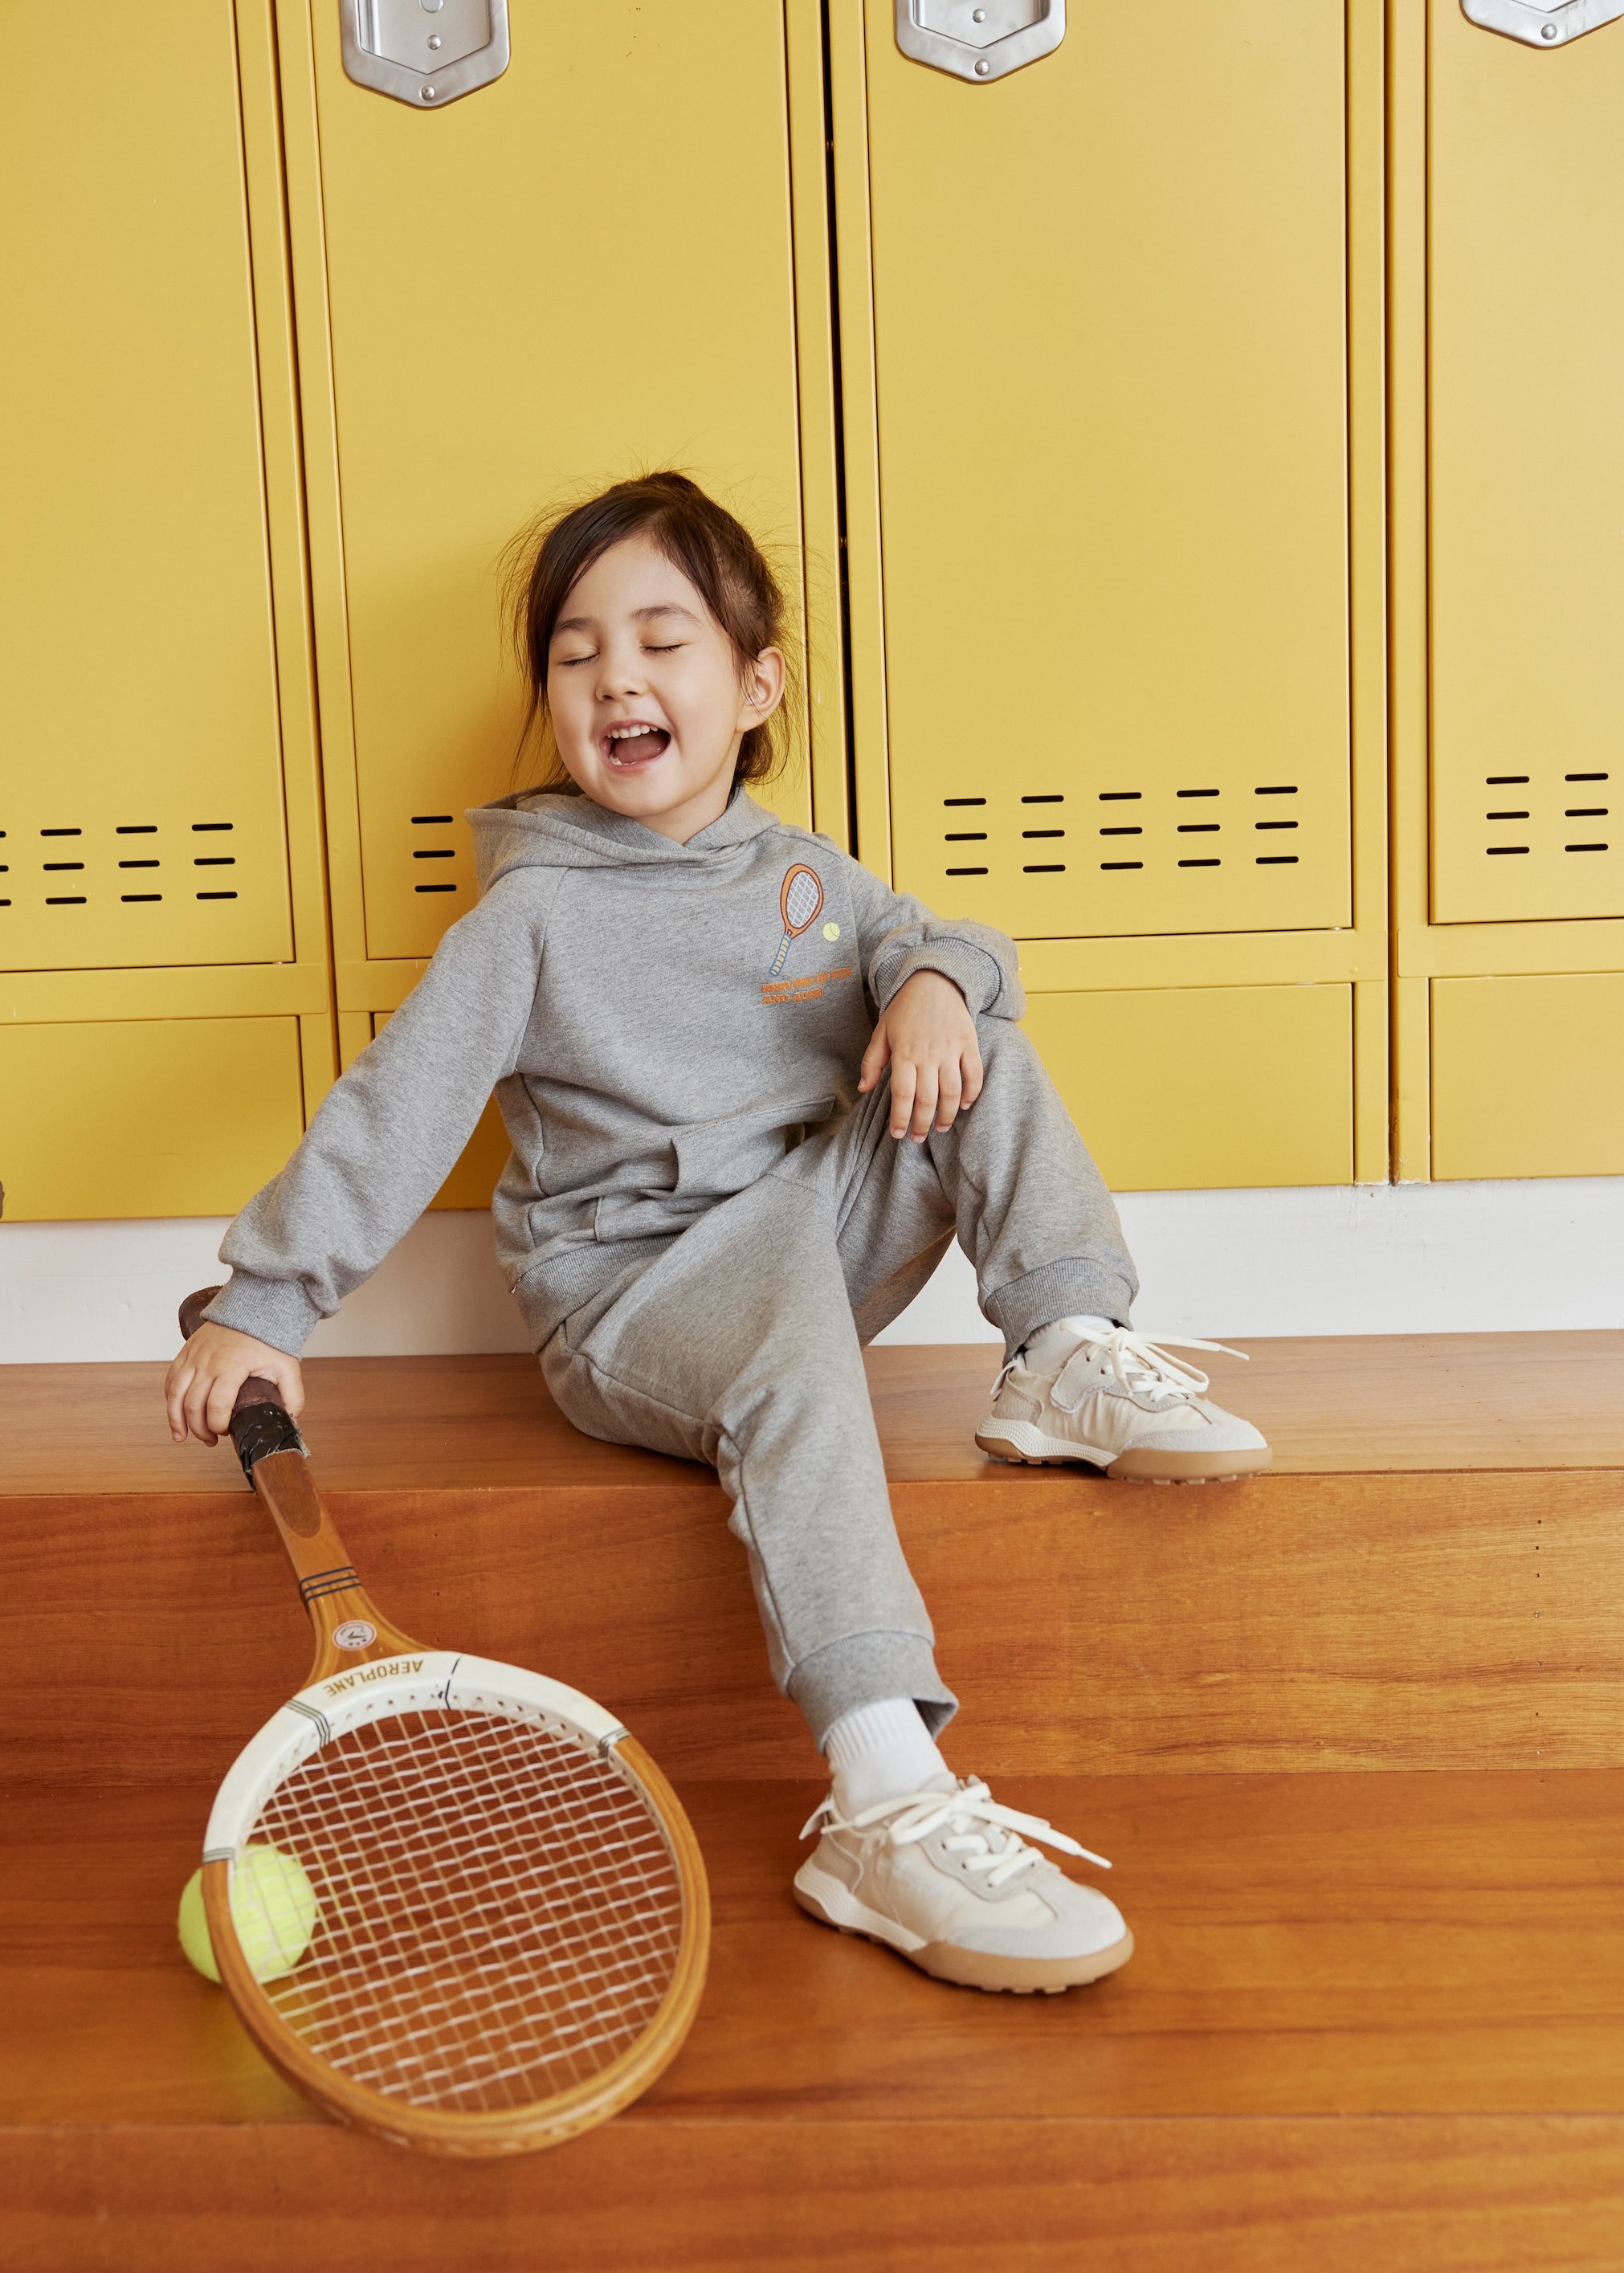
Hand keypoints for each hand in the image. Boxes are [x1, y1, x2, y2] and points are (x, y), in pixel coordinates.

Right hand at [164, 1322, 303, 1447]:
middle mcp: (208, 1362)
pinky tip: (176, 1413)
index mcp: (233, 1366)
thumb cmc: (269, 1340)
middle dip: (199, 1429)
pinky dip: (170, 1400)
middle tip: (210, 1440)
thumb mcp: (287, 1367)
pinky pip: (171, 1380)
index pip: (217, 1405)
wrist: (254, 1309)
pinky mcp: (186, 1352)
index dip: (218, 1425)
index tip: (226, 1432)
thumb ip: (293, 1396)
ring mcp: (194, 1356)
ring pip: (175, 1394)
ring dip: (176, 1419)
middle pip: (192, 1405)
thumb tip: (291, 1421)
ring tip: (181, 1436)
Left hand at [858, 970, 984, 1141]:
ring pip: (951, 1092)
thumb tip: (862, 1088)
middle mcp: (927, 1054)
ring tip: (939, 1128)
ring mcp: (950, 1049)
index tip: (899, 1133)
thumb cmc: (905, 1009)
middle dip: (922, 1124)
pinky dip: (971, 1093)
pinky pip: (973, 1074)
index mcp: (904, 1053)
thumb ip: (872, 1061)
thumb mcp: (882, 1032)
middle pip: (926, 1099)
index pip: (902, 1094)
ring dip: (946, 1115)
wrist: (934, 980)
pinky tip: (963, 1105)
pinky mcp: (969, 1044)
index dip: (900, 1118)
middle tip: (918, 1138)